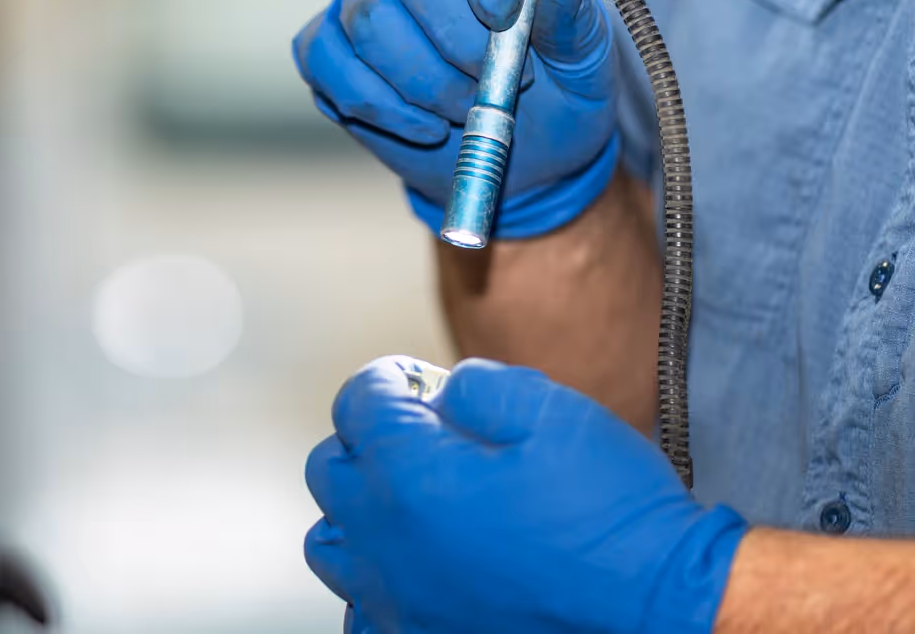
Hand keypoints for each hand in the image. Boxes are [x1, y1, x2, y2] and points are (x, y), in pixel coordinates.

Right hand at [292, 0, 619, 238]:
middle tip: (491, 86)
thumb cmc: (556, 96)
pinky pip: (329, 65)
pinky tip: (425, 128)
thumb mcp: (581, 60)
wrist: (521, 161)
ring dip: (424, 83)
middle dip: (456, 41)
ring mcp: (363, 2)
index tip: (504, 14)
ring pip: (371, 25)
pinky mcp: (328, 51)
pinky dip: (381, 107)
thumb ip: (569, 15)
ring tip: (463, 110)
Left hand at [305, 357, 747, 633]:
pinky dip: (374, 578)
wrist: (657, 603)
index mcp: (412, 478)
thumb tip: (441, 394)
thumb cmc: (609, 508)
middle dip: (368, 436)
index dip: (388, 379)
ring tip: (412, 498)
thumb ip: (477, 385)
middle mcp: (387, 544)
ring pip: (331, 542)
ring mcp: (398, 602)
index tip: (416, 380)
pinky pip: (361, 608)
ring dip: (359, 508)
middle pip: (330, 469)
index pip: (358, 404)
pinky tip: (418, 565)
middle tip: (423, 433)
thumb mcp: (550, 410)